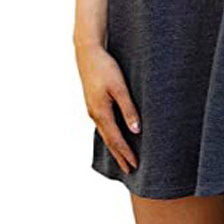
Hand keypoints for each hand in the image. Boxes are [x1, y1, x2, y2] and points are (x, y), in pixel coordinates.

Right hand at [75, 38, 140, 173]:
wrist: (87, 53)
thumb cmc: (105, 67)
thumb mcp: (120, 87)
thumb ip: (128, 108)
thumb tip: (136, 130)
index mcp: (101, 112)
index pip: (116, 139)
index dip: (126, 153)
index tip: (135, 165)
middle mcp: (95, 114)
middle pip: (109, 141)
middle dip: (120, 156)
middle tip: (130, 170)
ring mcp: (92, 109)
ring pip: (105, 134)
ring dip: (114, 147)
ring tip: (123, 158)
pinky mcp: (93, 103)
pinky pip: (103, 125)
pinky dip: (110, 135)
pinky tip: (113, 136)